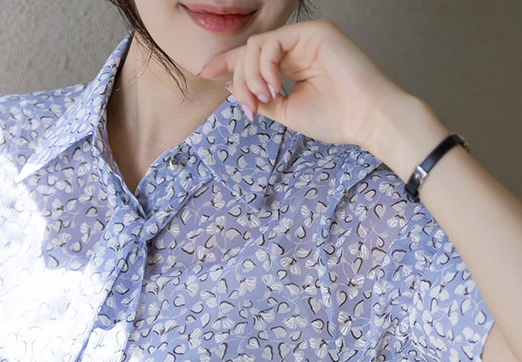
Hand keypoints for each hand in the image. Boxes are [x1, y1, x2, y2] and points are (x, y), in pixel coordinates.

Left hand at [198, 19, 408, 160]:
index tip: (205, 74)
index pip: (252, 57)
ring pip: (256, 46)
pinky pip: (271, 43)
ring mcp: (306, 37)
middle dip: (238, 83)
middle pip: (248, 53)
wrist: (367, 119)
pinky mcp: (314, 31)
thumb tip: (229, 88)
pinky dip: (263, 68)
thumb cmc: (336, 118)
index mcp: (292, 64)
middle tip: (250, 109)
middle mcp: (298, 47)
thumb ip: (261, 98)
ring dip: (249, 78)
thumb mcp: (287, 112)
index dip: (226, 63)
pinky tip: (272, 87)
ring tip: (263, 100)